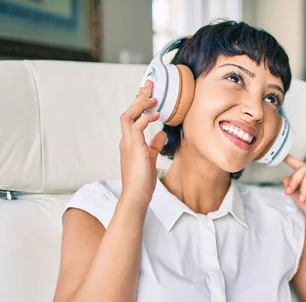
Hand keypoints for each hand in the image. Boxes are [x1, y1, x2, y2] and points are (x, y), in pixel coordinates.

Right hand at [119, 80, 166, 207]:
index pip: (132, 117)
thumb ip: (154, 144)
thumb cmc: (142, 180)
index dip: (139, 104)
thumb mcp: (150, 158)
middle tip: (149, 84)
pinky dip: (145, 118)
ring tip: (154, 98)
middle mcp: (126, 140)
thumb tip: (161, 133)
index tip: (148, 92)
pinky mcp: (134, 148)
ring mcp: (128, 143)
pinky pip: (136, 127)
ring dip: (141, 105)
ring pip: (128, 115)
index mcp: (129, 142)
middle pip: (129, 111)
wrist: (136, 195)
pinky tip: (156, 116)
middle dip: (139, 97)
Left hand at [282, 155, 305, 229]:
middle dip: (294, 180)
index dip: (292, 160)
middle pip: (303, 169)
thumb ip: (293, 190)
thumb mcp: (301, 201)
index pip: (301, 166)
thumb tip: (284, 178)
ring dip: (304, 186)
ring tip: (304, 199)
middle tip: (289, 192)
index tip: (283, 156)